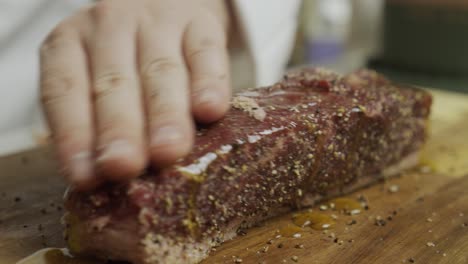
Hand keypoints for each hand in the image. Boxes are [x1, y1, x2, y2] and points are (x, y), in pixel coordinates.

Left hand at [40, 0, 230, 188]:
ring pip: (160, 71)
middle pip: (114, 83)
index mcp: (70, 44)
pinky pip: (205, 51)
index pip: (64, 90)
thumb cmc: (124, 55)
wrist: (163, 3)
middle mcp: (110, 27)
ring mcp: (157, 21)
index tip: (86, 176)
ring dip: (164, 114)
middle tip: (125, 166)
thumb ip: (94, 119)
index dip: (74, 135)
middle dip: (120, 129)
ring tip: (168, 151)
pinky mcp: (200, 22)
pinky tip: (210, 110)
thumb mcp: (92, 75)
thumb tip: (103, 182)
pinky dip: (208, 82)